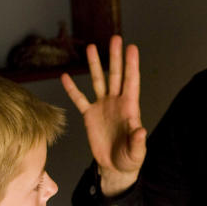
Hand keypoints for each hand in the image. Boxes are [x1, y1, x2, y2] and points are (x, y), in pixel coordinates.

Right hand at [61, 35, 146, 195]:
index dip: (132, 65)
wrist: (115, 167)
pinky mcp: (90, 115)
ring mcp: (103, 107)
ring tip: (91, 47)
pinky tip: (65, 76)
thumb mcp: (136, 152)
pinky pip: (79, 99)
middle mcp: (116, 102)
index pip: (131, 82)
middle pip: (115, 75)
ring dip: (95, 65)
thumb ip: (138, 141)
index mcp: (130, 108)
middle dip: (115, 57)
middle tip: (115, 38)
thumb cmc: (129, 159)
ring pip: (98, 81)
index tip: (132, 47)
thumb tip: (140, 129)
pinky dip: (72, 89)